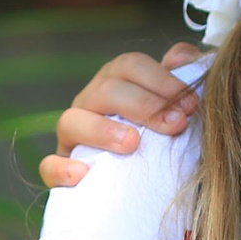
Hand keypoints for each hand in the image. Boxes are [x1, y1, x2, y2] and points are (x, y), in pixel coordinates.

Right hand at [37, 43, 205, 187]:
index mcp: (116, 80)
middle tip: (175, 125)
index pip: (131, 65)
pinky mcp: (59, 170)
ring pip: (71, 120)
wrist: (143, 184)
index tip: (191, 105)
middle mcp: (90, 102)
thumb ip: (182, 77)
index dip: (162, 81)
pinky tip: (84, 174)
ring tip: (132, 144)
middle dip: (143, 105)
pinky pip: (49, 165)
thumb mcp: (175, 107)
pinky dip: (63, 168)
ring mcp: (72, 135)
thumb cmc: (161, 136)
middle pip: (105, 89)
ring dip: (102, 130)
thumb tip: (182, 55)